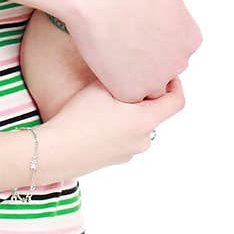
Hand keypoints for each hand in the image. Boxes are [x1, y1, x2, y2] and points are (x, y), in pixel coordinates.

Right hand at [47, 77, 185, 175]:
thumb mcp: (102, 87)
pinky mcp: (116, 160)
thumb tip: (134, 72)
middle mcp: (143, 139)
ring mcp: (130, 152)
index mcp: (145, 120)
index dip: (176, 85)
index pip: (177, 102)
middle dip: (146, 98)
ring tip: (109, 102)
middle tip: (128, 82)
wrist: (56, 151)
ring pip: (139, 126)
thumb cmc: (79, 116)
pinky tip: (98, 121)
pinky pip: (125, 138)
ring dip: (132, 114)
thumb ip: (124, 77)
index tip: (167, 74)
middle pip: (156, 113)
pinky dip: (120, 128)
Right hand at [66, 0, 201, 101]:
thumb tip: (167, 0)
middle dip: (146, 58)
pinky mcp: (131, 92)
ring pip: (146, 84)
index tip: (137, 30)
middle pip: (164, 67)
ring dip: (132, 74)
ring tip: (109, 52)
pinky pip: (124, 92)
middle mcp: (179, 60)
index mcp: (190, 36)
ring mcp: (156, 79)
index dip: (156, 39)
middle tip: (121, 40)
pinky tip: (101, 60)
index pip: (177, 46)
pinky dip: (114, 82)